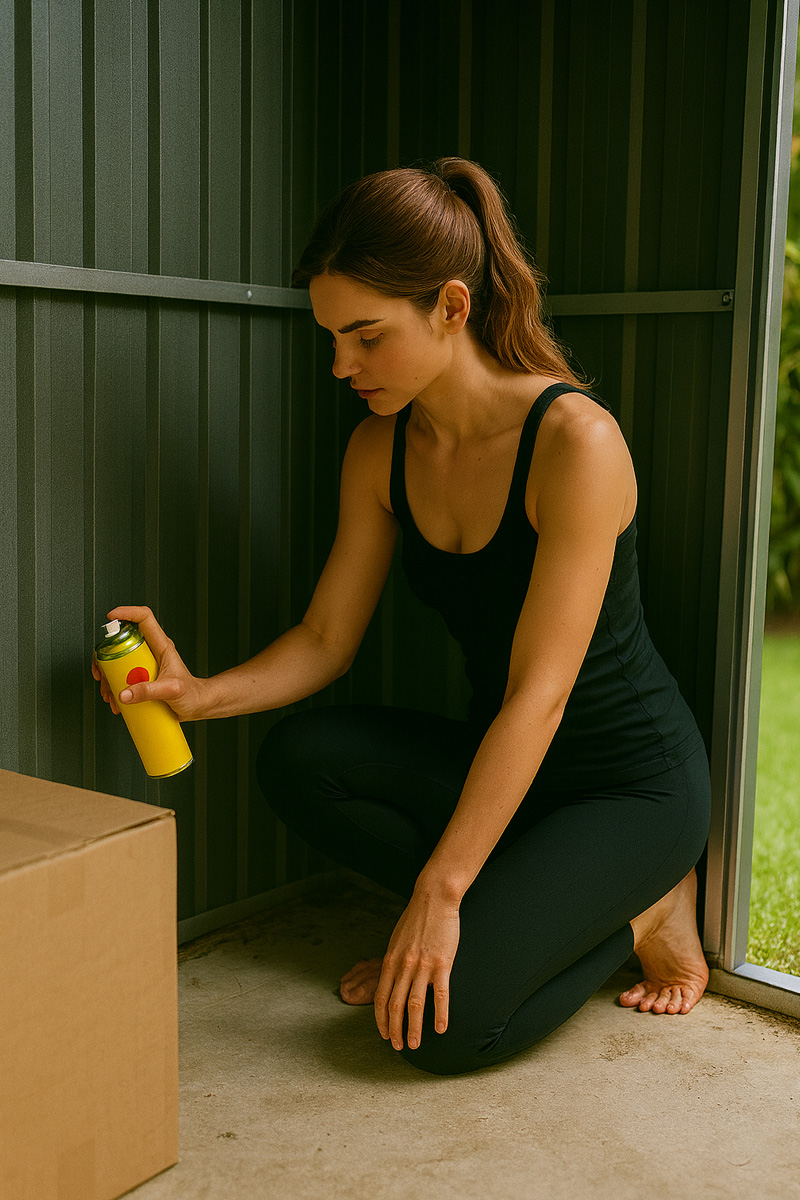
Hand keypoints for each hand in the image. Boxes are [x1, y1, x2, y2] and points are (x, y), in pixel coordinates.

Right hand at [91, 605, 206, 720]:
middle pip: (122, 642)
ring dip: (109, 678)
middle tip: (102, 673)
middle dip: (107, 657)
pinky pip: (122, 678)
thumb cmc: (191, 694)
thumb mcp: (171, 690)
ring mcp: (144, 664)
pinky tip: (117, 702)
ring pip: (118, 662)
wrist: (196, 706)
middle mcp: (150, 652)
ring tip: (111, 695)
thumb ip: (149, 691)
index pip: (144, 618)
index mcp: (161, 645)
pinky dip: (115, 689)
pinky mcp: (141, 677)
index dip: (127, 613)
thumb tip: (124, 693)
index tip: (111, 617)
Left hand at [373, 889, 459, 1051]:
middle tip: (399, 1046)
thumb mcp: (397, 940)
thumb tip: (390, 980)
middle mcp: (403, 965)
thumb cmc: (416, 918)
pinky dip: (440, 1014)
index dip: (381, 1019)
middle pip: (395, 1005)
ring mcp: (422, 965)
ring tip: (415, 1045)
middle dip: (395, 1030)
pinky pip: (440, 995)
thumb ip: (393, 961)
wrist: (434, 898)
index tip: (384, 1034)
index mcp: (390, 960)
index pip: (381, 997)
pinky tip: (441, 1028)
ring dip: (414, 1028)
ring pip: (415, 1005)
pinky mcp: (442, 963)